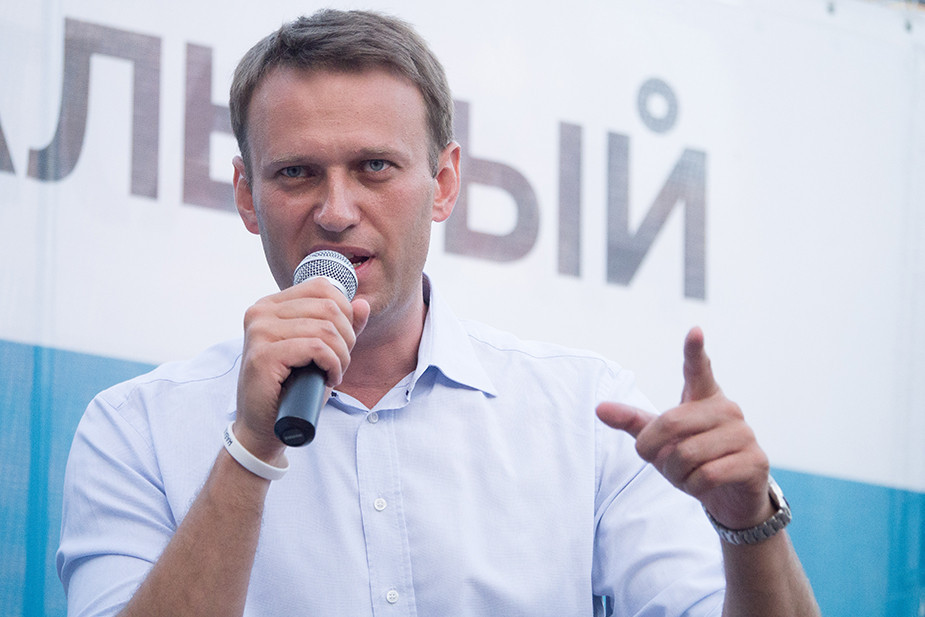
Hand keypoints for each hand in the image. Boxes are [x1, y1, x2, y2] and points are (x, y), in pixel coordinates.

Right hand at [234, 278, 369, 462]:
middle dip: (346, 337)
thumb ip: (342, 326)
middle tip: (340, 362)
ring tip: (334, 372)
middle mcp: (260, 312)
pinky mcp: (263, 356)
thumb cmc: (293, 387)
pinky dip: (332, 365)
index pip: (321, 287)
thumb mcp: (323, 351)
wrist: (265, 425)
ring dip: (341, 355)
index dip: (344, 312)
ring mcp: (259, 332)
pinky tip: (328, 379)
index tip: (342, 340)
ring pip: (325, 329)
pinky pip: (316, 348)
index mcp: (271, 305)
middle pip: (328, 307)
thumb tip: (363, 304)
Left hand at [596, 327, 772, 529]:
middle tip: (658, 461)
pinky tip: (702, 485)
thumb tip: (599, 408)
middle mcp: (727, 409)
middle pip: (670, 423)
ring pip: (687, 454)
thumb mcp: (659, 440)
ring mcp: (744, 433)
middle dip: (654, 451)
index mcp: (703, 397)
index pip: (698, 369)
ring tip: (686, 474)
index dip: (694, 351)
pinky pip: (707, 475)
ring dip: (675, 474)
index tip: (694, 331)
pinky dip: (693, 486)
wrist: (730, 495)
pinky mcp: (754, 460)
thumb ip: (633, 422)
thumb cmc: (692, 459)